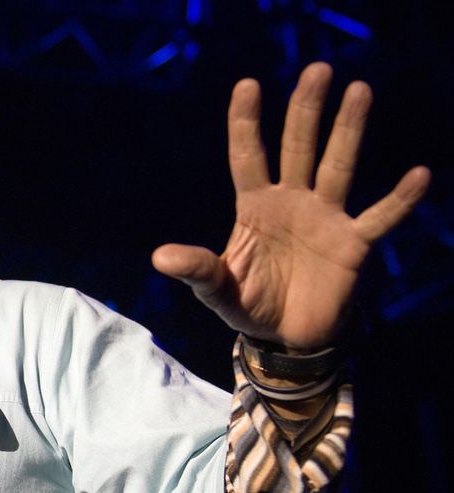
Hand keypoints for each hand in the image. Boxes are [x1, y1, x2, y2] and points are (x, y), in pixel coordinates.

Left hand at [152, 62, 430, 348]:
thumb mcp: (215, 289)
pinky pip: (379, 217)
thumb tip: (158, 257)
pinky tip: (418, 175)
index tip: (247, 85)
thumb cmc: (248, 305)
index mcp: (255, 207)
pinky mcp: (352, 244)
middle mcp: (292, 202)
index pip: (248, 156)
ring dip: (348, 130)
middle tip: (317, 70)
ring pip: (338, 166)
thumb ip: (195, 269)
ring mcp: (325, 219)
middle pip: (298, 147)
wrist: (284, 338)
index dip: (246, 122)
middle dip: (306, 110)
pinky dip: (399, 200)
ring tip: (359, 90)